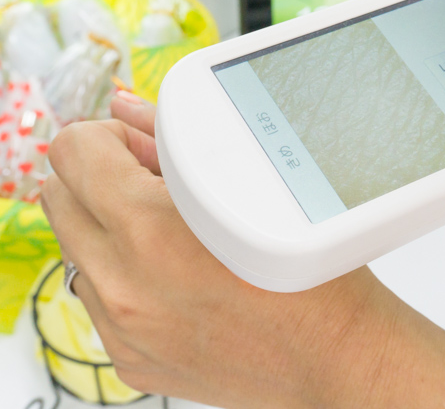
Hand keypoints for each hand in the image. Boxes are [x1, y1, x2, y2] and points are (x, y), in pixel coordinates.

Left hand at [41, 91, 444, 407]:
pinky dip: (126, 252)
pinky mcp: (133, 350)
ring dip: (117, 207)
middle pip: (64, 187)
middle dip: (107, 162)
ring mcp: (124, 323)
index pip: (77, 150)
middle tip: (160, 159)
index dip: (108, 126)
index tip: (134, 121)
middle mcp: (126, 284)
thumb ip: (186, 149)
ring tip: (181, 205)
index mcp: (159, 238)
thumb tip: (141, 113)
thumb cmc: (330, 288)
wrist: (341, 370)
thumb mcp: (269, 192)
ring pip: (79, 234)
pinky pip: (101, 279)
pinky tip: (182, 247)